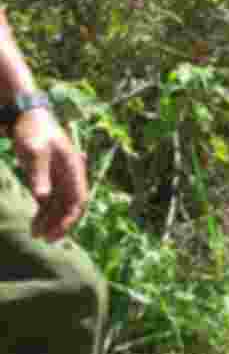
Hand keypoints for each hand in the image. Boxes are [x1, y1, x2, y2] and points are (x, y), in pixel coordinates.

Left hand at [12, 107, 87, 241]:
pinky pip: (49, 201)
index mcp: (74, 171)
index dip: (69, 219)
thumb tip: (41, 197)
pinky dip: (43, 214)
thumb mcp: (34, 150)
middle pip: (69, 208)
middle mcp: (71, 177)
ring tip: (35, 234)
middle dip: (59, 225)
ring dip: (49, 222)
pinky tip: (34, 224)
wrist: (27, 114)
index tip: (56, 232)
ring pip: (59, 207)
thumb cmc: (33, 130)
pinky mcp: (49, 178)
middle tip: (44, 239)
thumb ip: (38, 174)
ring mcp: (60, 178)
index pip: (77, 202)